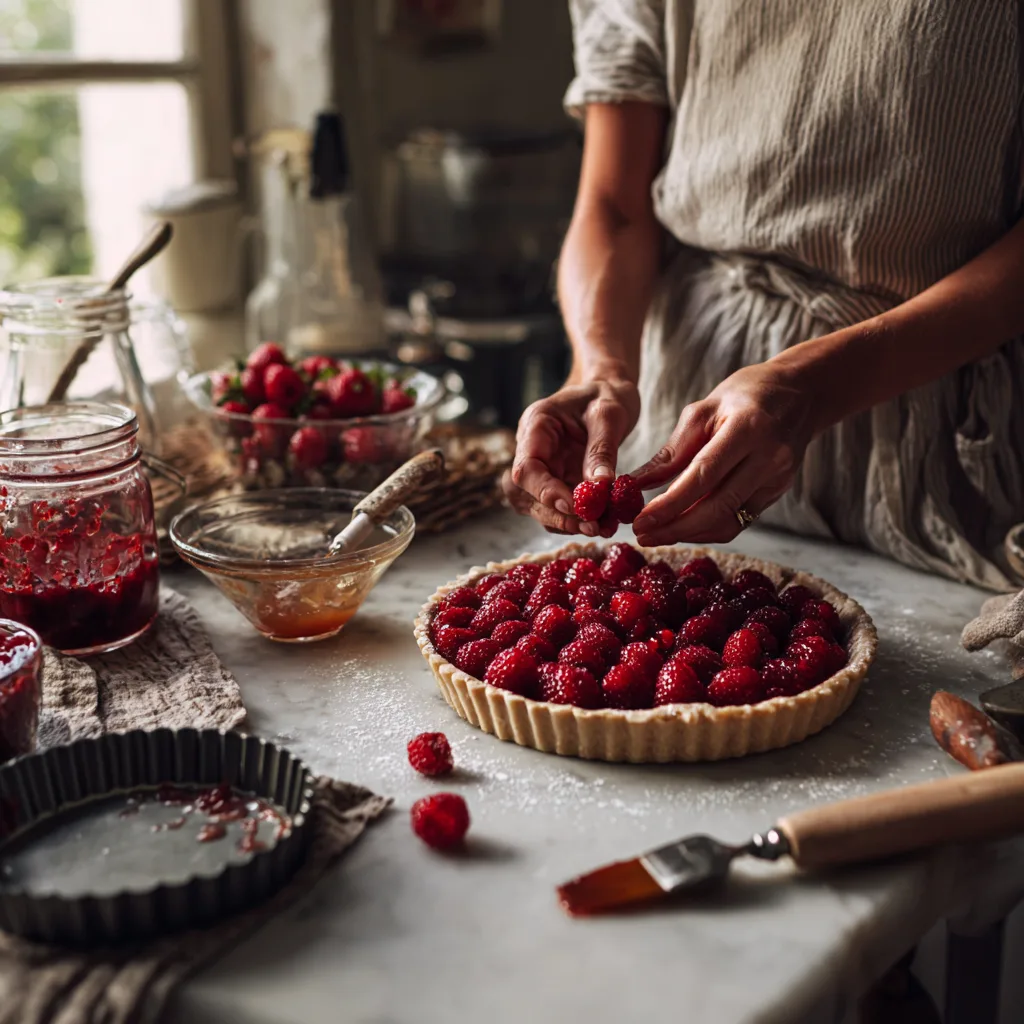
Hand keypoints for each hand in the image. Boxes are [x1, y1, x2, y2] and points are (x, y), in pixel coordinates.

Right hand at [503, 376, 639, 535]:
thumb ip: (602, 450)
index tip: (577, 507)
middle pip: (526, 494)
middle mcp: (532, 449)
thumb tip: (600, 487)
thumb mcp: (610, 413)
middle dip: (557, 514)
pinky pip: (560, 506)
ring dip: (568, 522)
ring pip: (539, 506)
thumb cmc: (607, 394)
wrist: (610, 391)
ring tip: (604, 527)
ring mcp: (543, 467)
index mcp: (536, 425)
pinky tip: (606, 522)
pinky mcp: (558, 480)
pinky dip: (579, 519)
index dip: (546, 493)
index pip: (526, 468)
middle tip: (593, 525)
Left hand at [631, 361, 819, 544]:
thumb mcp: (702, 410)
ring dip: (689, 534)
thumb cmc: (745, 395)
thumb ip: (671, 452)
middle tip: (641, 535)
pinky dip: (708, 528)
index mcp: (748, 429)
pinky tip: (682, 527)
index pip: (704, 476)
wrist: (800, 393)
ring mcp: (777, 479)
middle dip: (675, 528)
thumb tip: (635, 484)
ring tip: (656, 534)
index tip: (640, 521)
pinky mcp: (777, 493)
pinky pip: (739, 520)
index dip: (670, 504)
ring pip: (729, 522)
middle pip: (717, 507)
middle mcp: (768, 458)